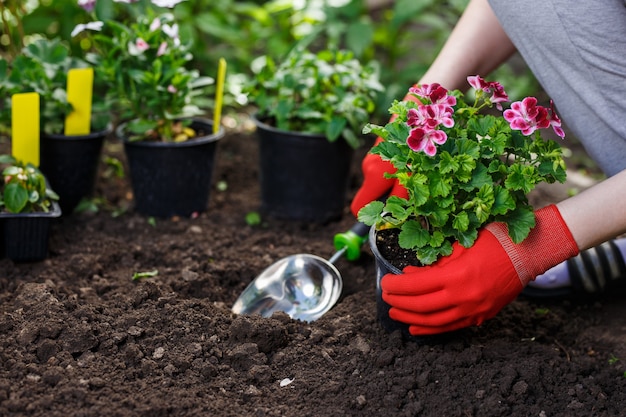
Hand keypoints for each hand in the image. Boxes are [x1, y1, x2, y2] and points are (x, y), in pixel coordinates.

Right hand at [350, 87, 423, 216]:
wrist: (416, 109)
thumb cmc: (415, 143)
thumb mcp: (412, 176)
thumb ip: (400, 199)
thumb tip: (392, 220)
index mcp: (372, 177)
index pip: (358, 208)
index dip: (368, 218)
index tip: (384, 219)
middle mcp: (368, 168)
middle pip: (372, 195)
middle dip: (388, 199)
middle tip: (411, 195)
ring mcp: (372, 157)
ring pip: (380, 182)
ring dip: (396, 183)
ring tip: (416, 174)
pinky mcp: (380, 149)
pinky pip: (384, 169)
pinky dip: (396, 170)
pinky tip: (412, 161)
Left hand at [381, 205, 578, 334]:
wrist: (529, 254)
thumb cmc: (496, 242)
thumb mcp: (462, 245)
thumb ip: (435, 262)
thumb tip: (409, 275)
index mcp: (457, 275)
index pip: (417, 286)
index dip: (397, 287)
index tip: (385, 284)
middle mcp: (464, 296)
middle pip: (421, 306)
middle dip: (399, 303)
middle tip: (385, 299)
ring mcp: (473, 310)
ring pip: (434, 321)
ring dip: (410, 319)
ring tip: (395, 314)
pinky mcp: (481, 316)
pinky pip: (451, 327)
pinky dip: (431, 329)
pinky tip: (416, 328)